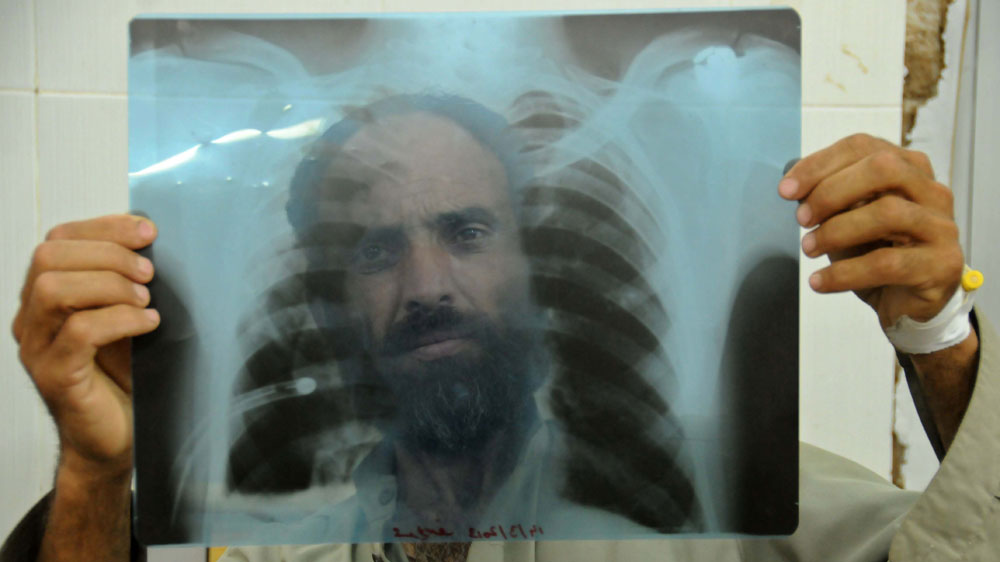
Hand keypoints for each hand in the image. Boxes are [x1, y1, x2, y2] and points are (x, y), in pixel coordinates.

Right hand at [12, 214, 159, 478]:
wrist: (117, 437)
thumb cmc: (124, 375)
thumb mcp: (126, 316)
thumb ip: (126, 281)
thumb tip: (150, 238)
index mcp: (45, 296)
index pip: (58, 239)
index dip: (104, 226)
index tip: (148, 231)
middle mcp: (32, 318)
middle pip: (49, 257)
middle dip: (107, 253)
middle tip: (148, 273)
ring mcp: (38, 348)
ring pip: (54, 289)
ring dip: (109, 285)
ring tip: (146, 300)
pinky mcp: (55, 376)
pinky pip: (78, 332)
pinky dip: (120, 320)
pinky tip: (148, 325)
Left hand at [779, 134, 963, 328]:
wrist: (905, 303)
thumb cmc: (876, 253)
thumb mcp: (845, 219)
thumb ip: (827, 198)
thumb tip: (794, 187)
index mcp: (909, 170)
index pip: (864, 147)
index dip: (820, 164)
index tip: (786, 190)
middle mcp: (932, 191)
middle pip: (883, 169)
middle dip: (832, 191)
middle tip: (801, 219)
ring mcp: (942, 227)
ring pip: (888, 213)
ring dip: (836, 231)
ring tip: (808, 248)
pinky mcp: (942, 264)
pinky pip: (887, 263)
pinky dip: (844, 273)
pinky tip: (820, 281)